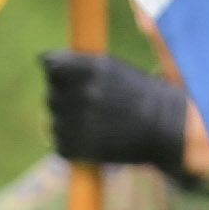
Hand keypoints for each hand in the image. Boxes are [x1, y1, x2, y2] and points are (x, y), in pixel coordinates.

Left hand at [42, 49, 195, 174]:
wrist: (165, 128)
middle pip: (52, 94)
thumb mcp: (112, 67)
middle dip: (67, 99)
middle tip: (96, 107)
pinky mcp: (75, 147)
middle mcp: (81, 94)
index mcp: (90, 69)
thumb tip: (43, 61)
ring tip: (99, 124)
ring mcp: (77, 122)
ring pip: (55, 120)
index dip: (59, 73)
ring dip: (70, 122)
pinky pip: (60, 143)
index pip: (50, 64)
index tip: (71, 79)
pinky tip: (96, 139)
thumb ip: (78, 64)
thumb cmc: (138, 94)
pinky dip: (73, 144)